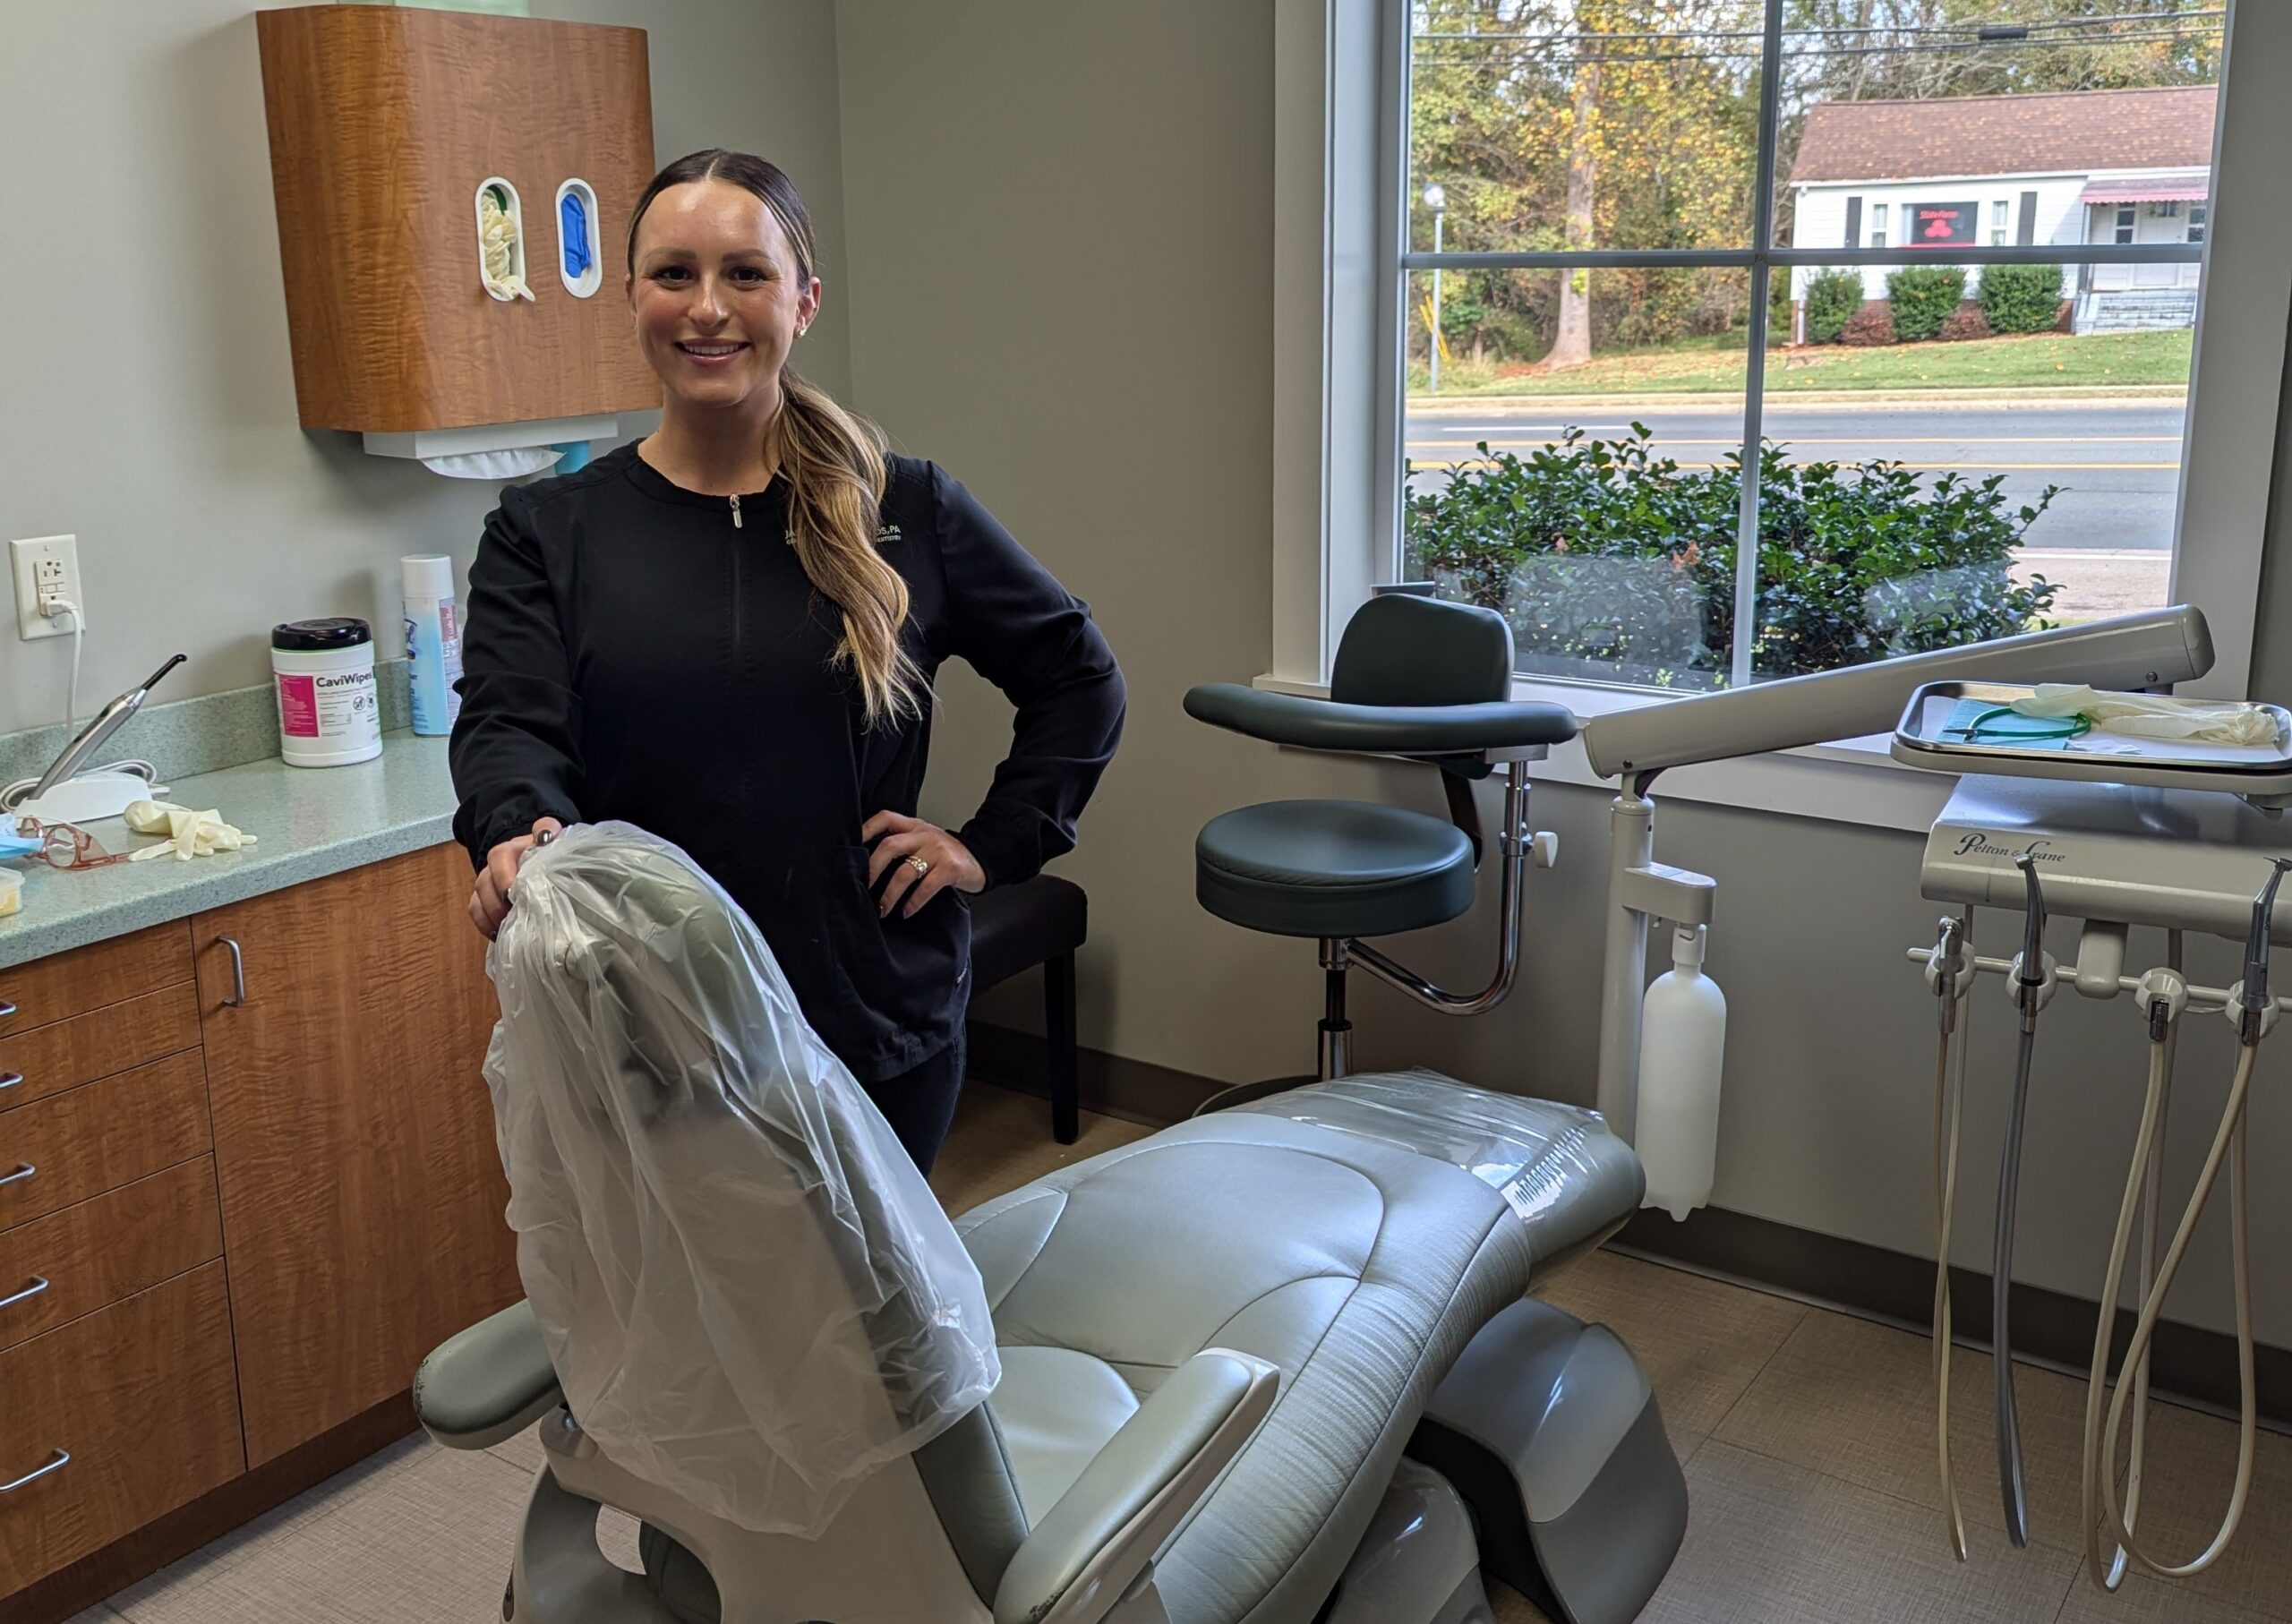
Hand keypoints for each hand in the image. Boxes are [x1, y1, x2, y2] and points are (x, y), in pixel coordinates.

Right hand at [470, 816, 563, 939]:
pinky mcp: (485, 900)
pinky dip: (484, 925)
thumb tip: (544, 835)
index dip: (502, 876)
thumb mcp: (551, 834)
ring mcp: (487, 884)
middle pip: (484, 884)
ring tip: (507, 929)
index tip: (512, 892)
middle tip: (512, 916)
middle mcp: (492, 867)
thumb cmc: (545, 848)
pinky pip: (476, 912)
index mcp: (508, 850)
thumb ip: (548, 829)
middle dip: (496, 903)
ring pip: (478, 900)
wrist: (537, 855)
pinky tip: (498, 935)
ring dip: (490, 917)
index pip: (498, 858)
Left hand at [862, 810, 984, 918]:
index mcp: (915, 826)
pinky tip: (906, 911)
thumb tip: (869, 865)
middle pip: (889, 846)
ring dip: (890, 893)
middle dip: (872, 869)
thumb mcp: (925, 840)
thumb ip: (903, 843)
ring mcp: (938, 851)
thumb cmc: (947, 854)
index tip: (851, 848)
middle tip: (863, 887)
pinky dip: (913, 902)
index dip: (866, 829)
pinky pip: (926, 887)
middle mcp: (925, 835)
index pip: (886, 818)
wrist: (982, 858)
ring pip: (905, 871)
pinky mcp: (950, 868)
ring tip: (882, 908)